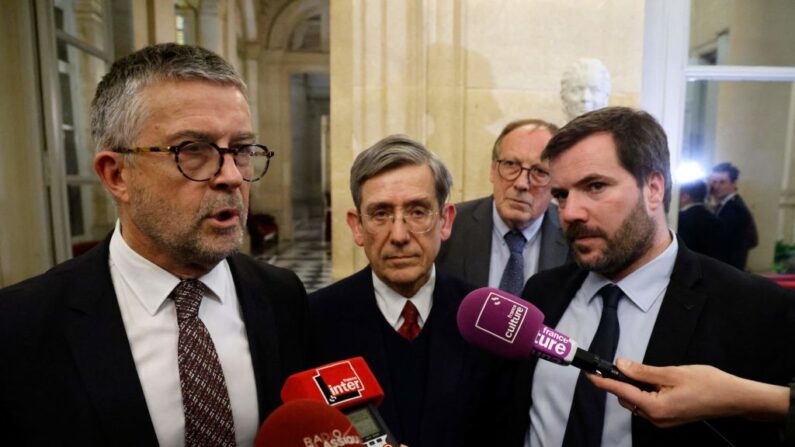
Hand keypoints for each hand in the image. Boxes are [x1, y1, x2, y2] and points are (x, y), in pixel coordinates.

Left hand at [588, 357, 788, 427]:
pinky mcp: (669, 418)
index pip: (622, 392)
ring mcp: (663, 421)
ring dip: (635, 388)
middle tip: (625, 365)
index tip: (590, 375)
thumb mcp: (671, 372)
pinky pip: (649, 405)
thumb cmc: (708, 384)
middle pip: (627, 399)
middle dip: (623, 383)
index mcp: (655, 408)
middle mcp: (657, 418)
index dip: (604, 382)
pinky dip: (646, 393)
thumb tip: (621, 365)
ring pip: (637, 402)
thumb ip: (643, 371)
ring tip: (649, 374)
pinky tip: (656, 383)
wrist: (733, 398)